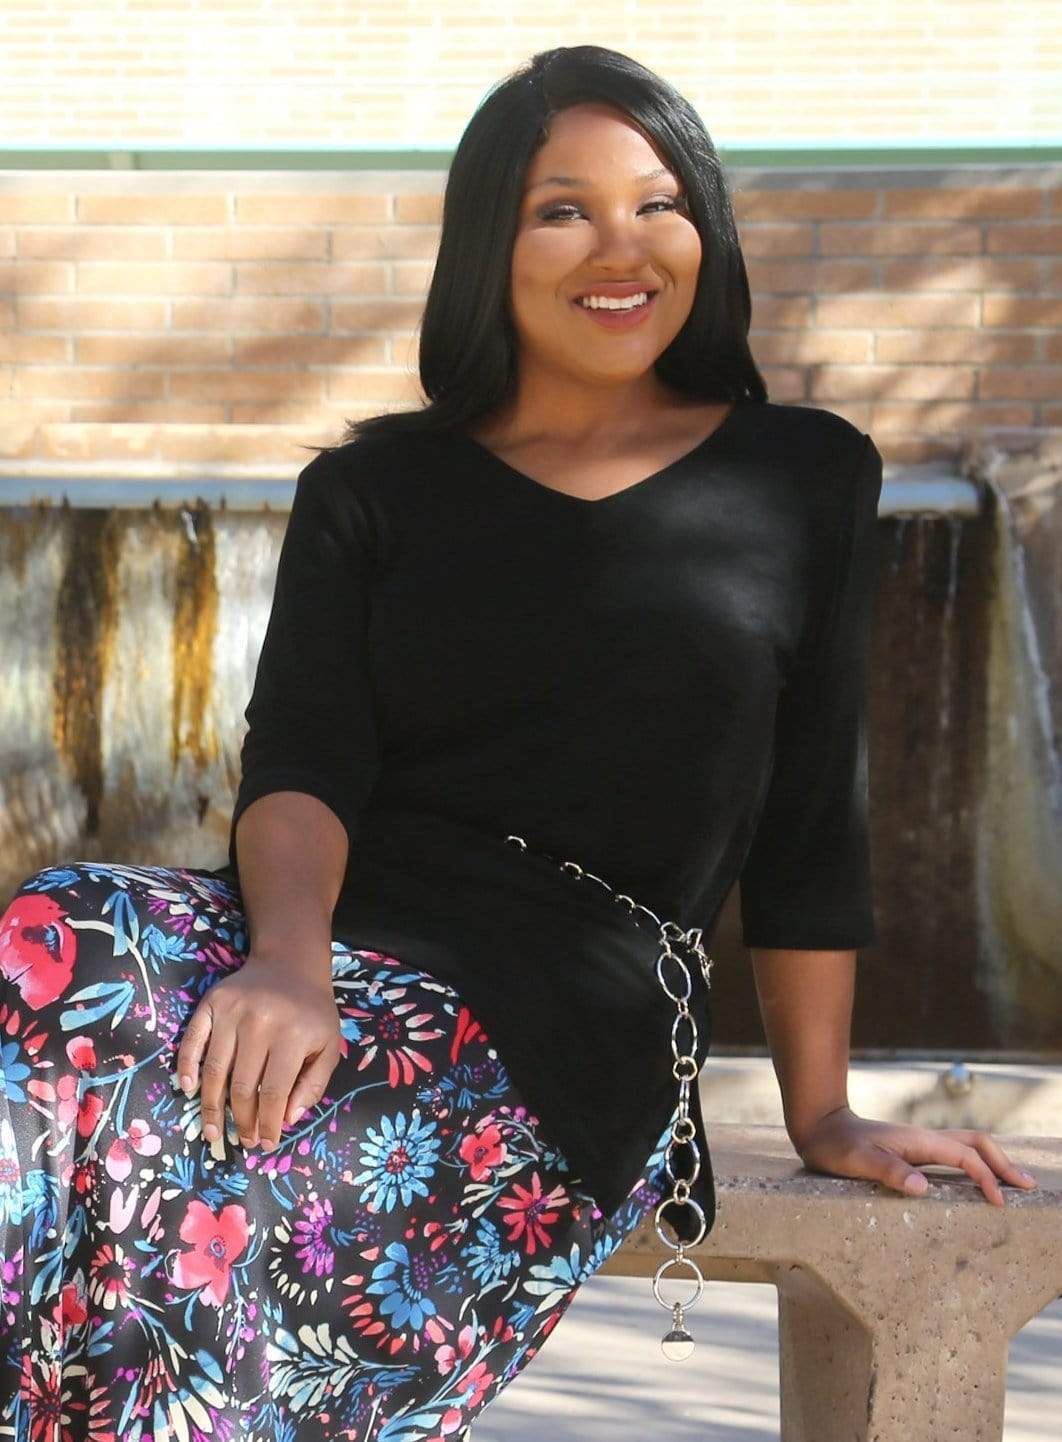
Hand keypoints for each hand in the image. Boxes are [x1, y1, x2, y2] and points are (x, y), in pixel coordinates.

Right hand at [174, 954, 341, 1150]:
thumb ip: (314, 1084)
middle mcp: (259, 1023)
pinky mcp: (212, 1003)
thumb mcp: (328, 1044)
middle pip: (243, 1086)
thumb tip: (287, 1119)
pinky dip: (186, 1067)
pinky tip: (189, 1089)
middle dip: (241, 1121)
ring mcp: (232, 1012)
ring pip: (215, 1070)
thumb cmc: (311, 1011)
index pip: (274, 1092)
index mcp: (292, 1035)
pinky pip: (192, 1041)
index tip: (266, 1143)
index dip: (268, 1123)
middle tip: (242, 1140)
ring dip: (211, 1107)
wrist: (290, 963)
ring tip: (213, 1131)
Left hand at [790, 1105, 1039, 1205]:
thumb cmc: (836, 1146)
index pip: (965, 1157)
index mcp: (919, 1142)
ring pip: (967, 1146)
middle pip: (976, 1143)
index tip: (999, 1203)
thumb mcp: (858, 1162)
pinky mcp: (912, 1152)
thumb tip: (922, 1188)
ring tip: (1014, 1182)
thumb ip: (889, 1171)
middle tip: (1027, 1186)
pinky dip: (974, 1164)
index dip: (986, 1178)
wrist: (819, 1127)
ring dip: (993, 1161)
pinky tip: (976, 1179)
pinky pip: (953, 1154)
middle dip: (1003, 1163)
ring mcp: (919, 1144)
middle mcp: (924, 1139)